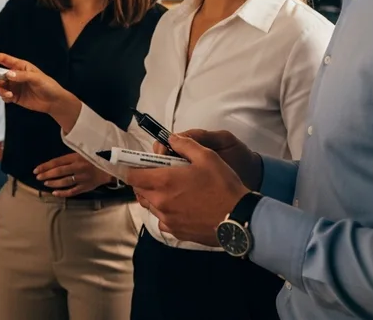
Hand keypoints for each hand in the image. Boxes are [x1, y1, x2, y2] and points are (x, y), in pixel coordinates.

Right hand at [0, 53, 82, 130]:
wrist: (53, 102)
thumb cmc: (47, 85)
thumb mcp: (36, 78)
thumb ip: (21, 76)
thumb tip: (7, 75)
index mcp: (20, 66)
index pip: (4, 60)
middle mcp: (15, 75)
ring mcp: (14, 86)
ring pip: (0, 86)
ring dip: (0, 90)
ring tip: (8, 94)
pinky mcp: (15, 96)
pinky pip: (4, 96)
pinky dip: (4, 97)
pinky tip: (11, 98)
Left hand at [34, 153, 111, 197]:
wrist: (112, 166)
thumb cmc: (95, 157)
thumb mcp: (84, 152)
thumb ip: (70, 156)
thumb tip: (55, 160)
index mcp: (77, 157)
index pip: (57, 162)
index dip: (45, 166)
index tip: (36, 170)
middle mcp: (79, 168)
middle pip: (59, 172)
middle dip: (46, 175)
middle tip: (38, 177)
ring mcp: (83, 178)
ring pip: (64, 182)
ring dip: (53, 183)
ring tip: (45, 183)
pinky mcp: (87, 187)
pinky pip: (73, 191)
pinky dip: (63, 193)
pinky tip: (55, 193)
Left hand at [124, 135, 249, 247]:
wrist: (240, 218)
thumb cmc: (223, 185)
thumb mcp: (207, 157)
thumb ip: (185, 145)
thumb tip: (171, 138)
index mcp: (163, 182)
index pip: (132, 175)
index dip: (133, 168)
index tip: (140, 164)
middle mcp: (160, 202)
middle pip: (139, 190)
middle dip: (144, 181)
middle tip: (160, 174)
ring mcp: (167, 220)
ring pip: (150, 206)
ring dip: (155, 197)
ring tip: (172, 190)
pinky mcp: (177, 233)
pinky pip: (162, 221)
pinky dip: (166, 213)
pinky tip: (180, 207)